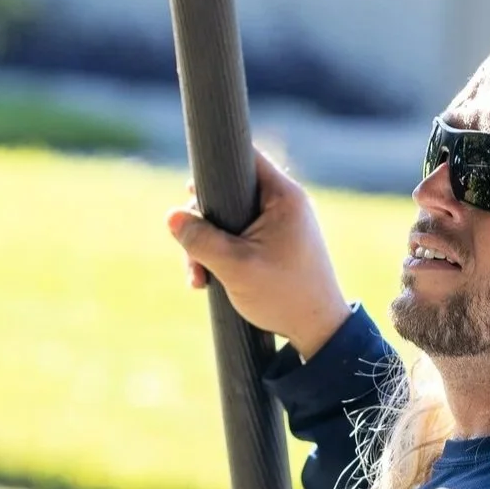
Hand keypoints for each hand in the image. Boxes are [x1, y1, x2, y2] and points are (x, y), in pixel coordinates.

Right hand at [168, 149, 351, 359]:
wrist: (317, 331)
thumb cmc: (285, 296)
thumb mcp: (235, 267)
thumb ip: (201, 240)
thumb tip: (172, 216)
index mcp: (283, 197)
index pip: (245, 156)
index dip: (214, 166)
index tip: (192, 190)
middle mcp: (284, 204)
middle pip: (228, 192)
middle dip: (202, 224)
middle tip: (190, 252)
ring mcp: (280, 225)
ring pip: (228, 220)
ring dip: (207, 246)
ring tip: (197, 278)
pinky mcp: (274, 244)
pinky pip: (237, 238)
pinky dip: (220, 255)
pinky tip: (208, 281)